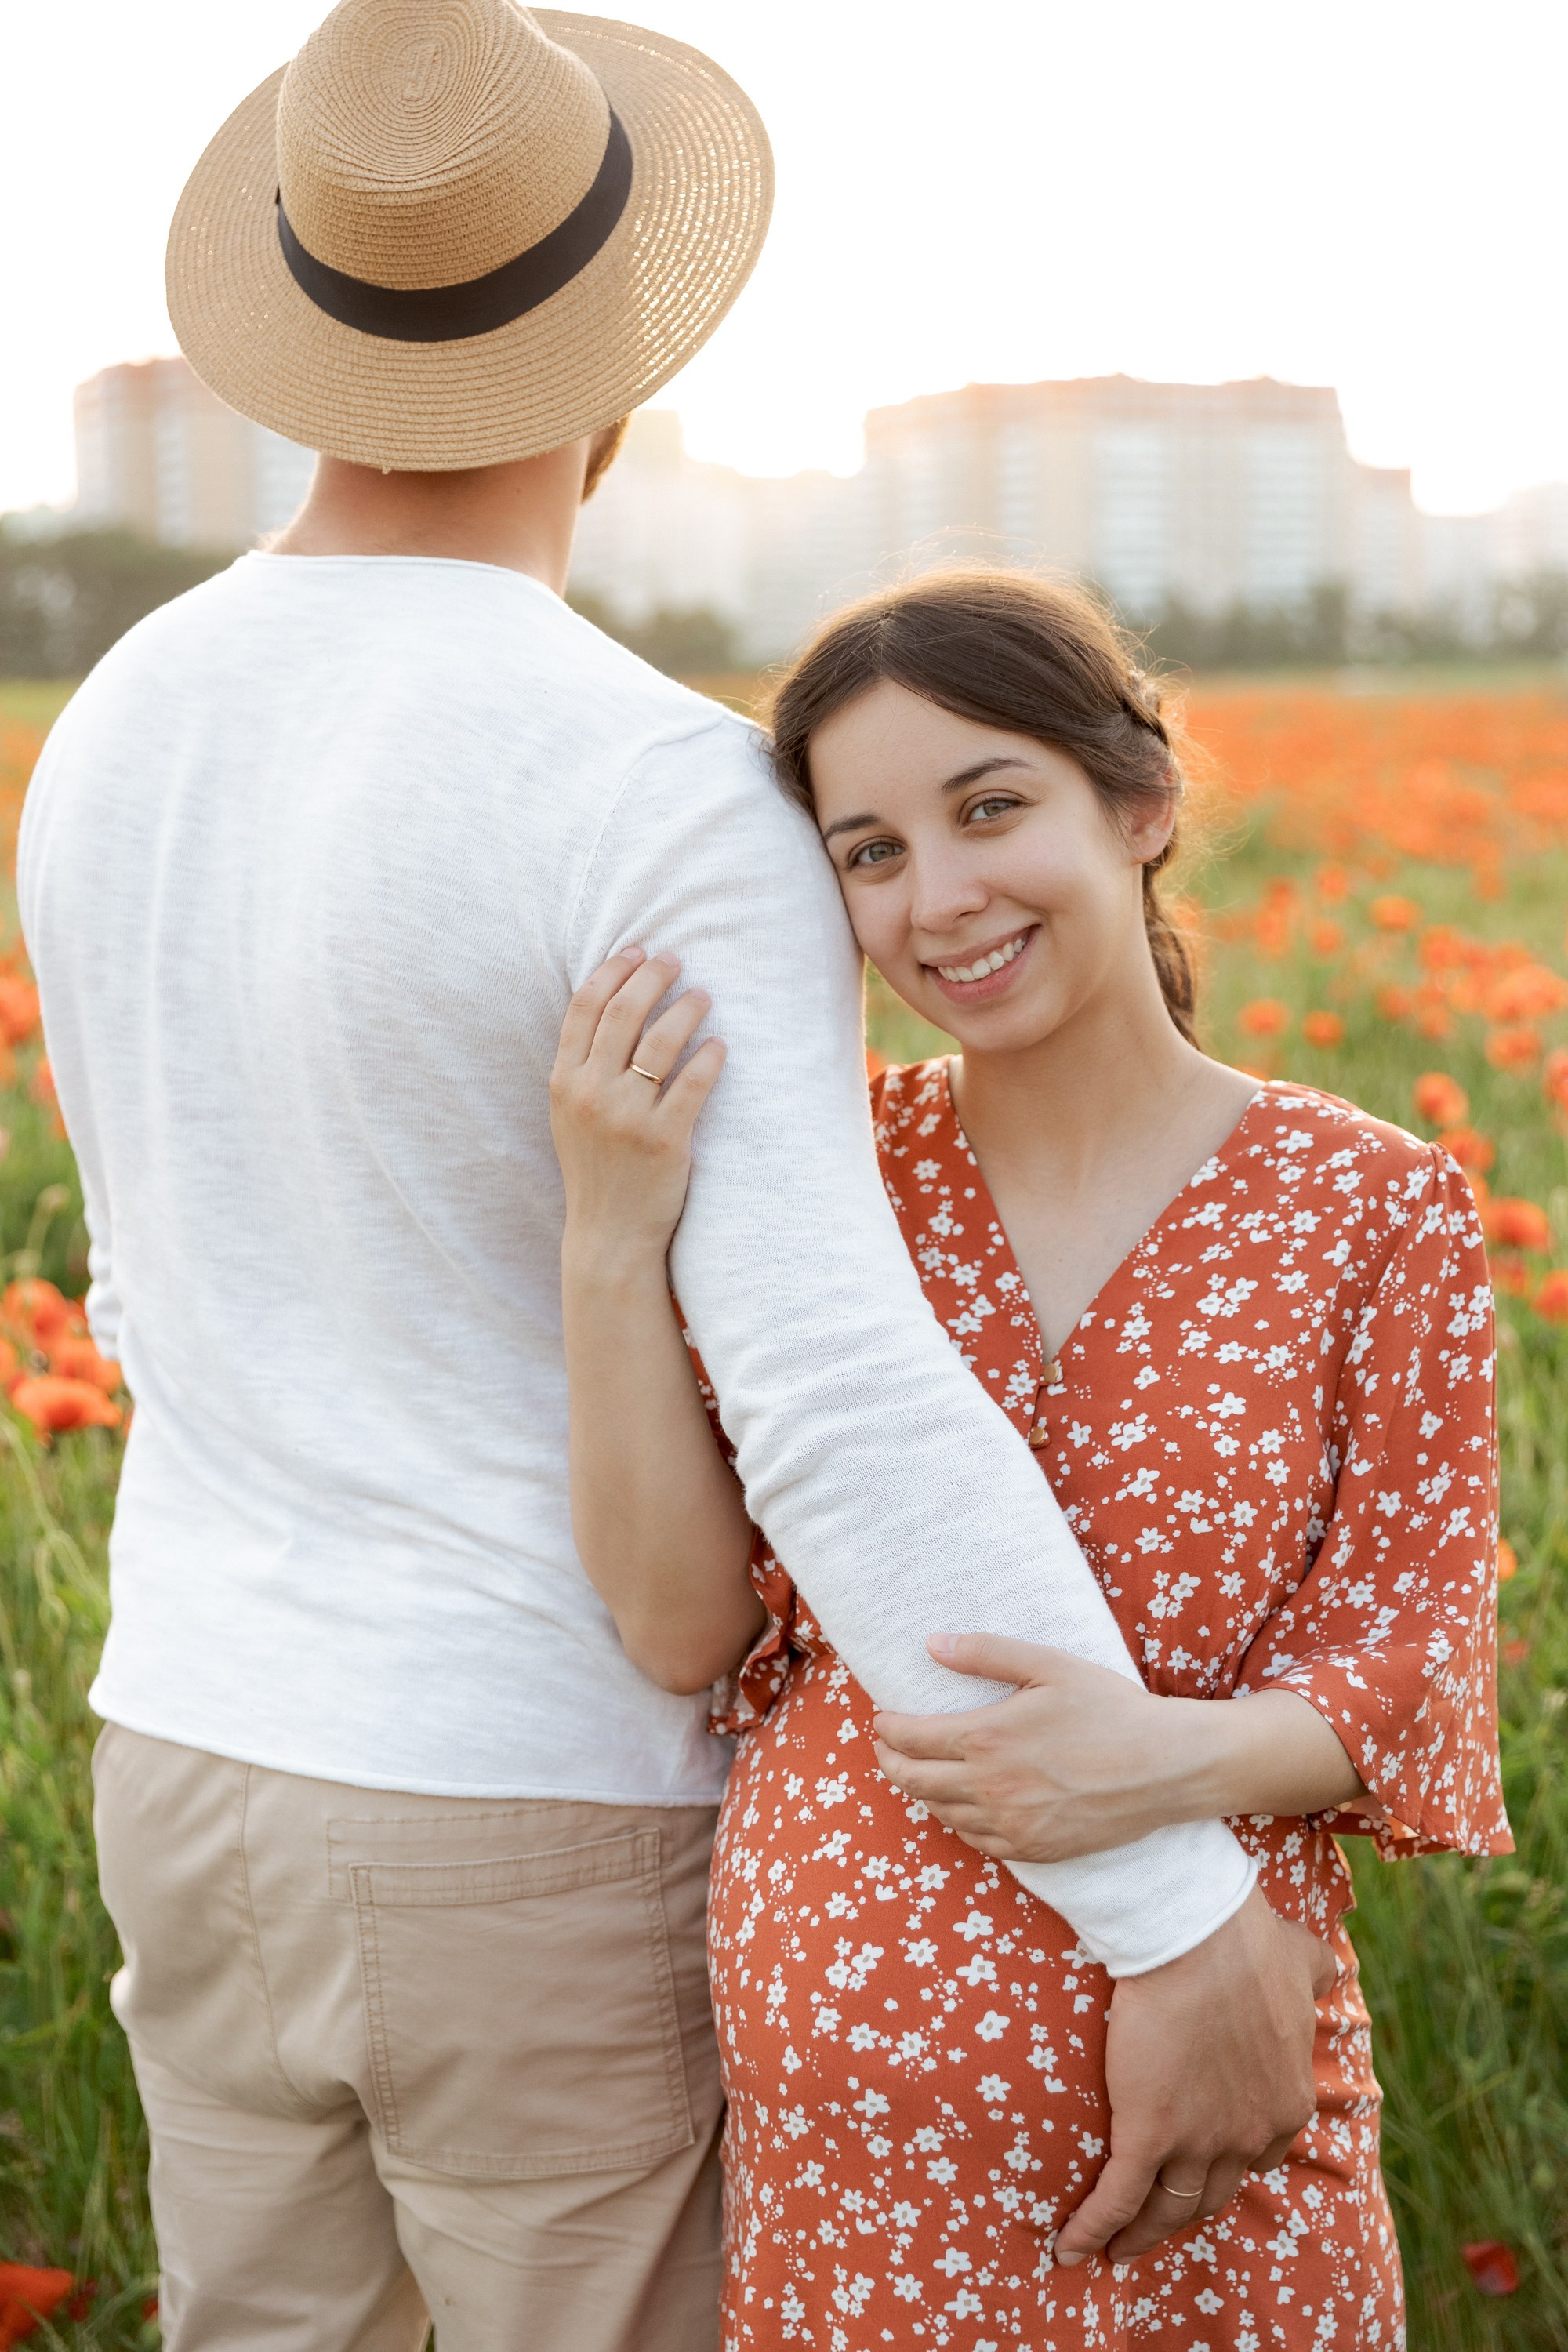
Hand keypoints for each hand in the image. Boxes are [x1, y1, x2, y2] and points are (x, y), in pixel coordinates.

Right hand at [550, 947, 725, 1259]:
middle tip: (676, 959)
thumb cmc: (596, 1169)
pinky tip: (720, 1044)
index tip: (636, 949)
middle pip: (623, 1012)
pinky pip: (693, 1083)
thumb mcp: (570, 1114)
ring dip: (686, 1008)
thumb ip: (583, 1065)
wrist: (608, 1233)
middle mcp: (590, 1093)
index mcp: (563, 1082)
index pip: (584, 1008)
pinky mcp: (664, 1140)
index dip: (612, 970)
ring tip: (703, 996)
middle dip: (653, 975)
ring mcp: (627, 1117)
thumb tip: (614, 1005)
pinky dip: (709, 1056)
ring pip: (661, 1041)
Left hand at [873, 1633, 1204, 1861]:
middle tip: (885, 1748)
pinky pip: (977, 1841)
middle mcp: (991, 1788)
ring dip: (921, 1793)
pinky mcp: (1034, 1850)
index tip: (882, 1720)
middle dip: (890, 1763)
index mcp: (987, 1738)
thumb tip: (933, 1644)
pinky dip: (956, 1822)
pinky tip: (960, 1807)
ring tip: (917, 1773)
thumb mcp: (1049, 1664)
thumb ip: (987, 1653)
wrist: (1165, 1766)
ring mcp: (1012, 1825)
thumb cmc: (1110, 1708)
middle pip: (914, 1782)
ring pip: (942, 1815)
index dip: (887, 1729)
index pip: (911, 1740)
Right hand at [1055, 1885, 1335, 2265]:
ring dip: (1142, 2233)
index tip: (1206, 2156)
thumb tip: (1323, 1970)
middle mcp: (1249, 2135)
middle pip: (1214, 2192)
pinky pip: (1117, 2200)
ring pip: (1169, 2208)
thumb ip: (1312, 1974)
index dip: (1231, 2157)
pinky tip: (1069, 2248)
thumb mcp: (1298, 1961)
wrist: (1193, 1933)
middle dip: (1185, 2209)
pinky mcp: (1147, 2133)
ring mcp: (1199, 2141)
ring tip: (1117, 2248)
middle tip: (1158, 2217)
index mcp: (1286, 2101)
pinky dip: (1093, 2229)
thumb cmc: (1242, 1938)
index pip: (1260, 2153)